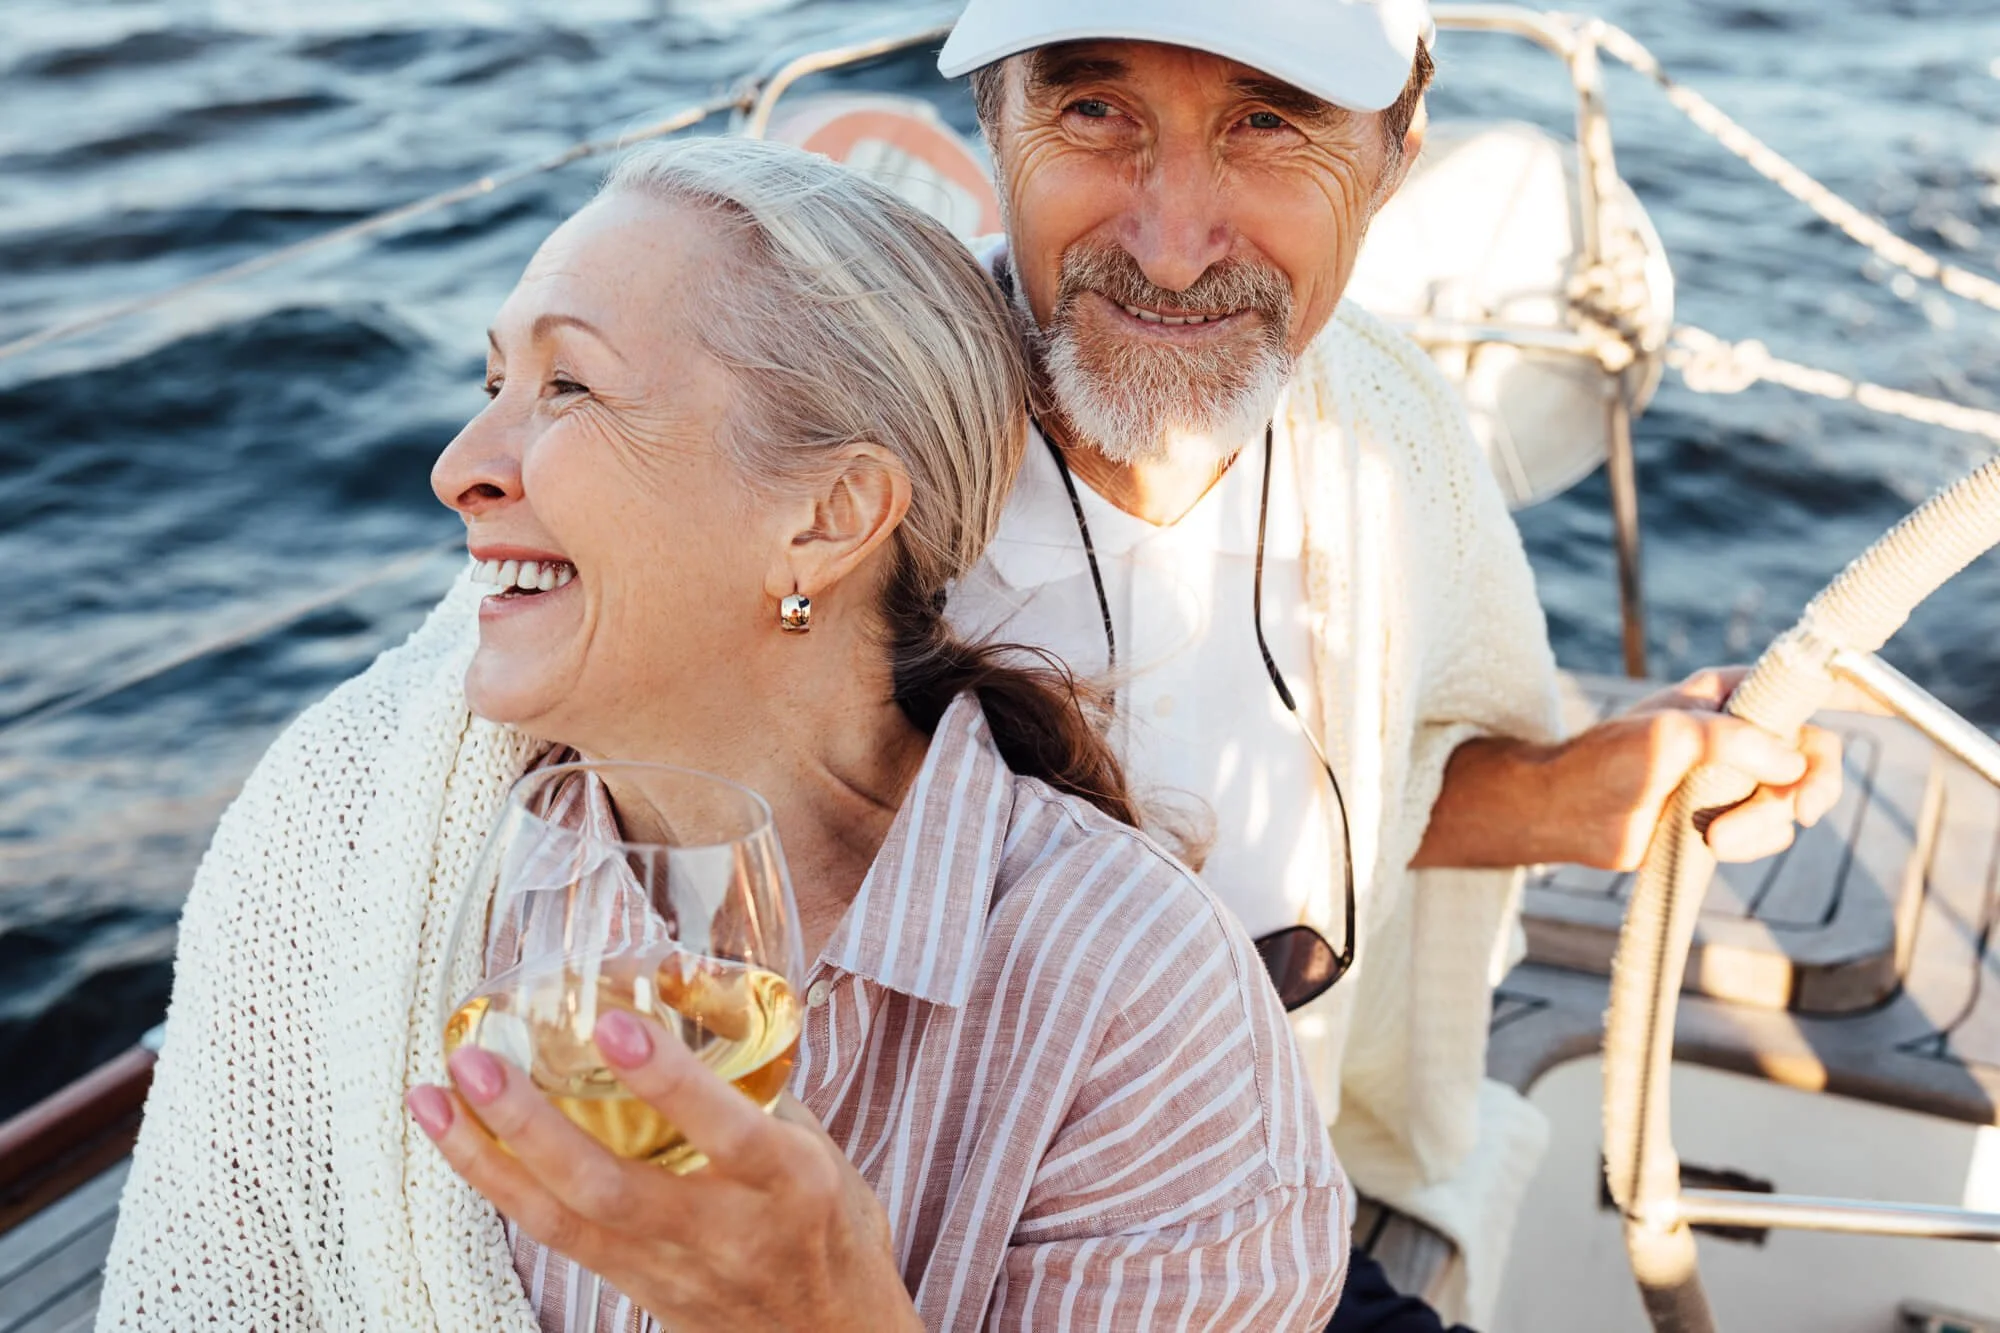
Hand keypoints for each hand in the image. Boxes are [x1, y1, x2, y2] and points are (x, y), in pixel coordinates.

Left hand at [406, 1009, 917, 1332]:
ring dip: (488, 1157)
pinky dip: (500, 1184)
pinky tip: (459, 1141)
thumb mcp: (823, 1152)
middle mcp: (723, 1232)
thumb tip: (683, 1003)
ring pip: (563, 1219)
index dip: (666, 1079)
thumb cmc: (832, 1233)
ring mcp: (670, 1268)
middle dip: (532, 1123)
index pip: (724, 1130)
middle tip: (477, 1062)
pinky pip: (553, 1237)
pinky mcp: (633, 1289)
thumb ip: (755, 1088)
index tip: (613, 1023)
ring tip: (434, 1097)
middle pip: (610, 1186)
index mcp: (788, 1184)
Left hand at [1547, 667, 1843, 869]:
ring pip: (1793, 800)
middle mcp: (1739, 730)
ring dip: (1763, 824)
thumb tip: (1790, 763)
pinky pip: (1770, 831)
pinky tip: (1709, 842)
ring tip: (1713, 835)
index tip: (1869, 715)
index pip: (1799, 685)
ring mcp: (1735, 775)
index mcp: (1727, 693)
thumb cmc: (1605, 762)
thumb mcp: (1669, 736)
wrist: (1568, 815)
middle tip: (1803, 810)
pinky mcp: (1727, 815)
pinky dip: (1749, 841)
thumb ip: (1734, 740)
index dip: (1839, 696)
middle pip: (1814, 753)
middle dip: (1810, 786)